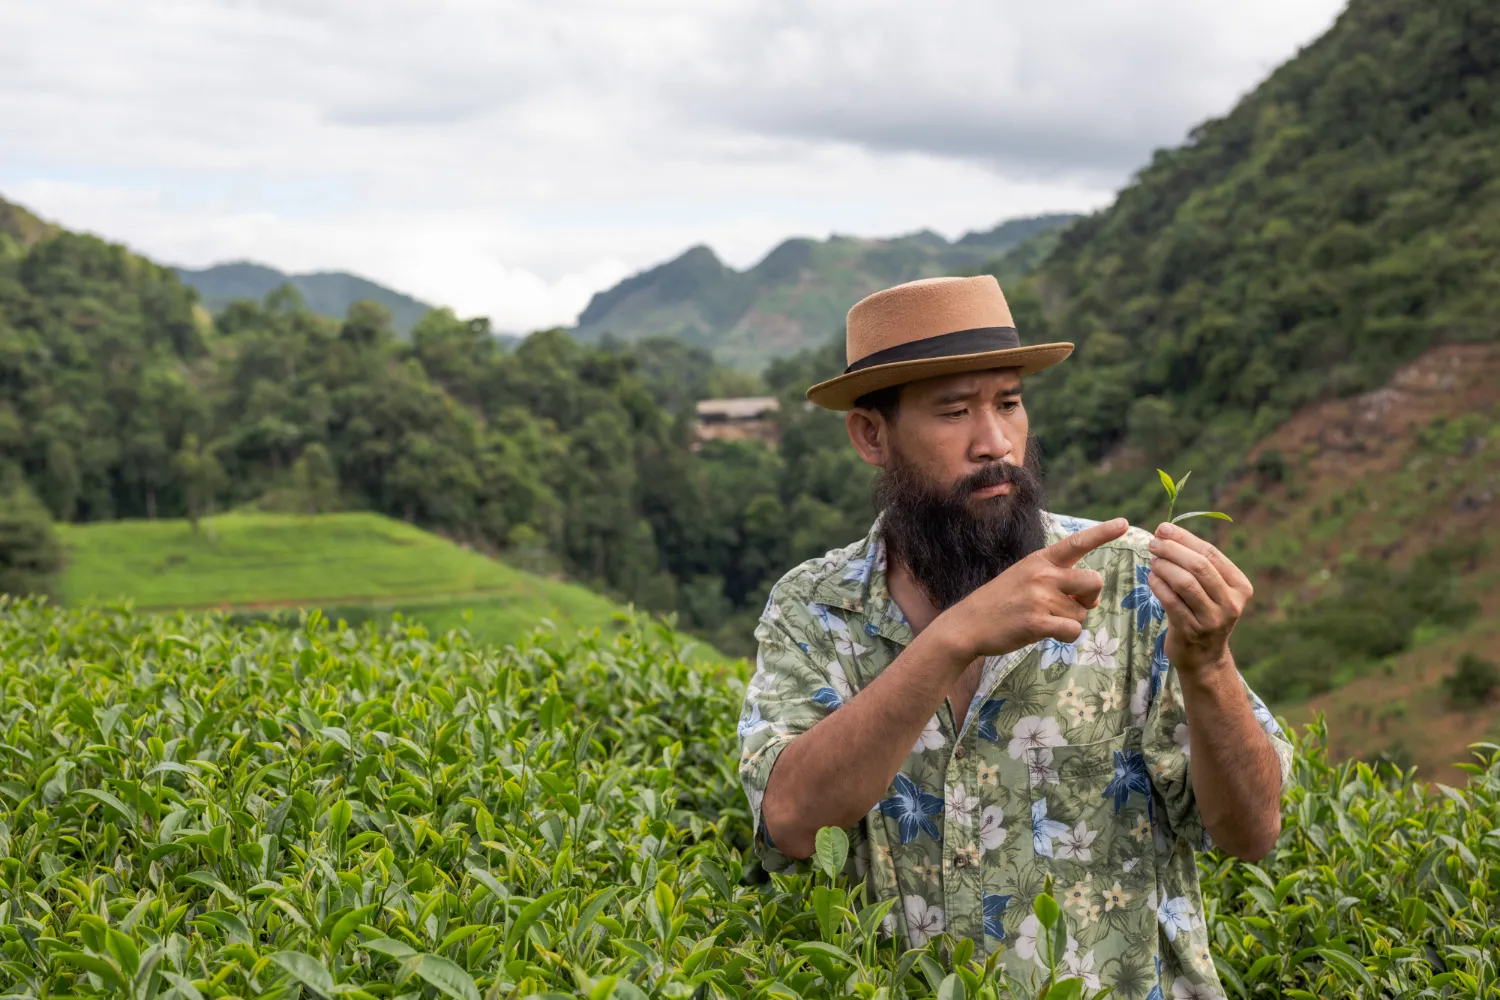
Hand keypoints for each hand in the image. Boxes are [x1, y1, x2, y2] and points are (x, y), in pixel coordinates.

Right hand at [940, 518, 1128, 660]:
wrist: (967, 624)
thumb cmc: (1000, 602)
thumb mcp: (1024, 577)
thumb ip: (1058, 582)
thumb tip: (1090, 601)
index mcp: (1040, 560)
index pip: (1077, 542)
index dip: (1102, 532)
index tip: (1124, 522)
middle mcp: (1042, 575)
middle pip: (1094, 581)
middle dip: (1091, 597)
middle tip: (1073, 606)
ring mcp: (1040, 598)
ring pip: (1082, 613)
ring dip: (1070, 621)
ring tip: (1043, 620)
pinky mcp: (1038, 622)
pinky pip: (1073, 631)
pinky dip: (1066, 637)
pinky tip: (1045, 633)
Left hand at [1147, 522, 1253, 671]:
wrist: (1204, 657)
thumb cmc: (1203, 612)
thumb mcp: (1211, 589)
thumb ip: (1197, 563)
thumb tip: (1165, 531)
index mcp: (1241, 586)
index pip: (1211, 553)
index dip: (1185, 538)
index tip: (1163, 528)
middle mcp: (1231, 602)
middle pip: (1199, 566)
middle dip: (1172, 550)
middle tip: (1153, 543)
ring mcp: (1213, 619)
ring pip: (1185, 582)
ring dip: (1164, 566)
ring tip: (1152, 560)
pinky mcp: (1192, 631)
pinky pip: (1171, 601)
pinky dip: (1158, 585)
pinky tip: (1150, 578)